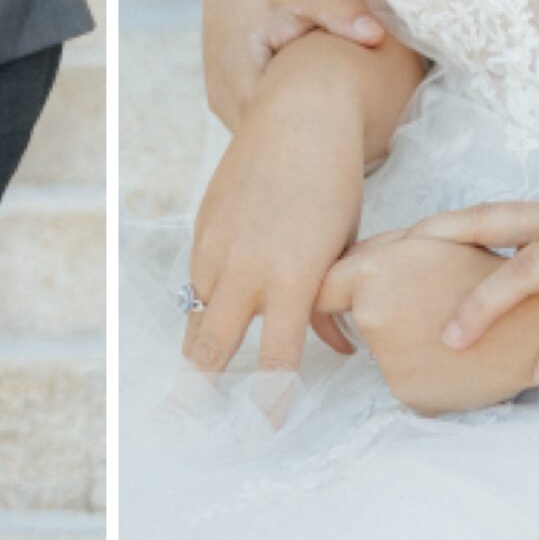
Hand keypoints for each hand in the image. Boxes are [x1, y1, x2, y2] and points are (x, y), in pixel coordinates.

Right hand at [184, 45, 369, 387]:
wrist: (300, 114)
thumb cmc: (334, 181)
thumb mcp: (344, 246)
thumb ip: (331, 302)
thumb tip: (335, 348)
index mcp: (293, 277)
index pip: (277, 360)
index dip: (272, 401)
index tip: (269, 426)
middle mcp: (247, 266)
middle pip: (212, 347)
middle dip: (201, 386)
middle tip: (194, 415)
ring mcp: (217, 244)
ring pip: (197, 311)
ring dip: (202, 339)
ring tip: (203, 369)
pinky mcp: (203, 224)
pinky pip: (196, 275)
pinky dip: (205, 296)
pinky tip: (217, 304)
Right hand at [200, 0, 383, 129]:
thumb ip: (339, 12)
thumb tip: (376, 36)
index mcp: (239, 79)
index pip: (278, 133)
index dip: (319, 139)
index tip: (359, 134)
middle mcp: (224, 98)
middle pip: (271, 141)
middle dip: (312, 141)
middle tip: (363, 140)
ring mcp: (223, 100)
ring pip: (265, 134)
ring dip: (298, 131)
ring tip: (346, 129)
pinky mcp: (230, 95)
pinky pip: (261, 119)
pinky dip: (287, 117)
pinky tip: (321, 110)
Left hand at [317, 230, 538, 414]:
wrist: (536, 324)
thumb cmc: (482, 273)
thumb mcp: (427, 241)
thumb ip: (376, 252)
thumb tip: (334, 267)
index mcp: (372, 276)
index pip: (320, 289)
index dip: (324, 292)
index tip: (327, 297)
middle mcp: (372, 320)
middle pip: (355, 318)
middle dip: (377, 313)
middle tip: (423, 307)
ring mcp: (389, 362)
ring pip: (381, 351)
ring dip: (402, 343)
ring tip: (449, 329)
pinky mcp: (409, 396)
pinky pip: (404, 379)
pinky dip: (424, 371)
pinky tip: (455, 357)